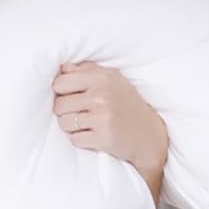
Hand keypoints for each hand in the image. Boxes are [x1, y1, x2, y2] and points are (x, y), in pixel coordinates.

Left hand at [52, 61, 168, 169]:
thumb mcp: (112, 80)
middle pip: (59, 105)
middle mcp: (101, 95)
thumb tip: (62, 68)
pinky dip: (82, 140)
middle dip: (66, 112)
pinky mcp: (104, 138)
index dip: (62, 92)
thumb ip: (87, 70)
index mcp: (101, 78)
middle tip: (82, 114)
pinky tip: (95, 135)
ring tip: (88, 125)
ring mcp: (103, 117)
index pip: (60, 83)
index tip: (72, 97)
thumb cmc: (126, 104)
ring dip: (72, 127)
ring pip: (64, 123)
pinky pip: (75, 140)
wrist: (149, 134)